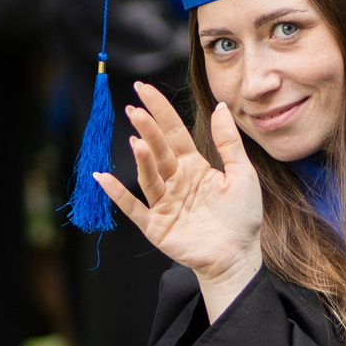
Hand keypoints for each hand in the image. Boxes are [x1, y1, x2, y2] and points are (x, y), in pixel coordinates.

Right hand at [95, 83, 263, 318]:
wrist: (238, 256)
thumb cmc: (242, 217)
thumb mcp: (242, 174)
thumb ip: (228, 142)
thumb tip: (219, 106)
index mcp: (194, 167)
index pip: (173, 133)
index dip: (160, 111)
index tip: (144, 89)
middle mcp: (175, 181)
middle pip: (158, 151)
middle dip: (147, 130)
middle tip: (134, 109)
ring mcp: (164, 203)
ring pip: (149, 175)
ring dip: (142, 159)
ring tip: (137, 141)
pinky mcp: (157, 225)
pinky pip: (134, 208)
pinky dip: (118, 194)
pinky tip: (104, 178)